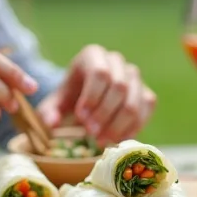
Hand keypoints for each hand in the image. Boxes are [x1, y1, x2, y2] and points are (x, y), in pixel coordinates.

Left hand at [38, 44, 155, 142]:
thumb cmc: (70, 98)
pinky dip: (134, 127)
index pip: (100, 72)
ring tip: (102, 140)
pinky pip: (147, 109)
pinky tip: (118, 139)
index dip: (92, 97)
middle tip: (91, 134)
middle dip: (105, 113)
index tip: (81, 118)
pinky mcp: (146, 93)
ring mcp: (134, 77)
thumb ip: (49, 113)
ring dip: (119, 124)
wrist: (87, 100)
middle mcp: (116, 61)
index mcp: (92, 55)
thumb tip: (52, 123)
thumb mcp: (55, 104)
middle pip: (119, 86)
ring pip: (134, 100)